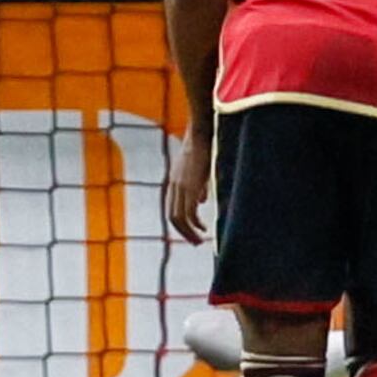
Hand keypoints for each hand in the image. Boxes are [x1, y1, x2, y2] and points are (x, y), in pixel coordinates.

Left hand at [165, 128, 211, 243]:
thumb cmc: (202, 149)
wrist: (200, 134)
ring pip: (179, 218)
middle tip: (195, 243)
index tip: (191, 233)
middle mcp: (174, 187)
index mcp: (174, 184)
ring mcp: (181, 187)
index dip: (180, 225)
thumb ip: (197, 187)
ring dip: (189, 232)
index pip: (172, 210)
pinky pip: (189, 211)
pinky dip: (195, 223)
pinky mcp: (190, 186)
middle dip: (184, 233)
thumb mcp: (197, 171)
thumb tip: (200, 202)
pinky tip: (203, 228)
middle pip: (173, 218)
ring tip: (199, 241)